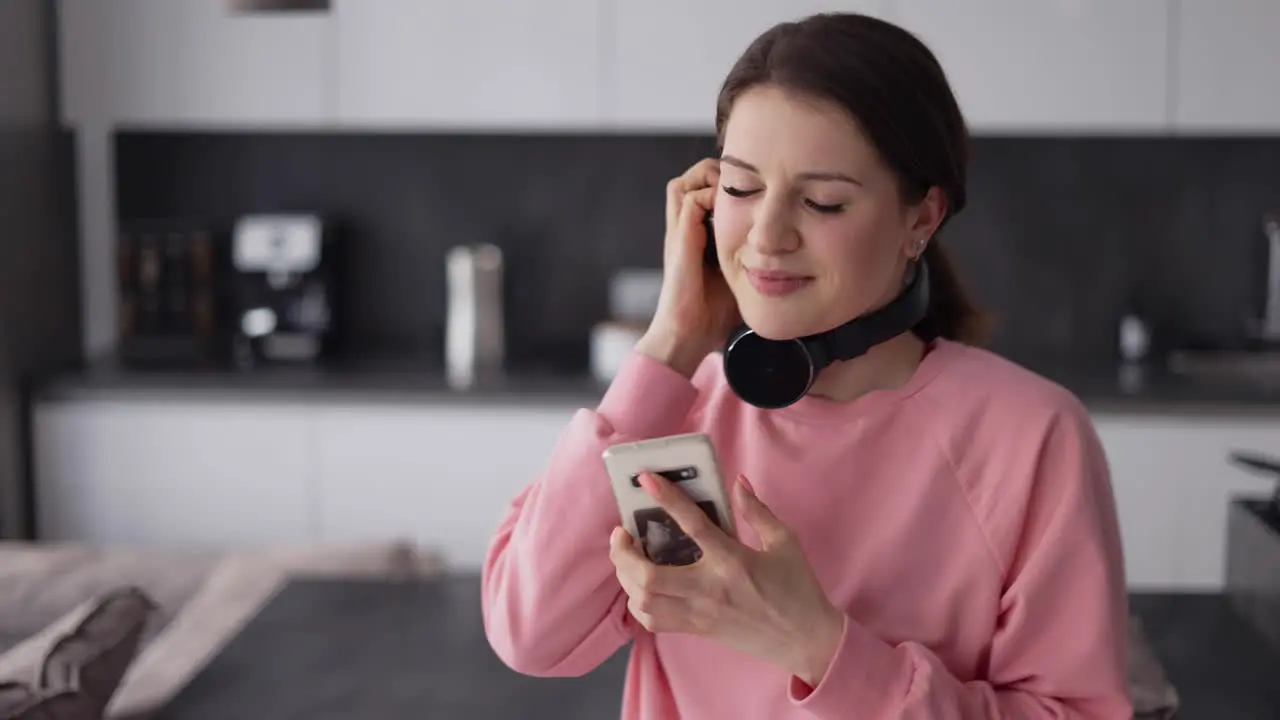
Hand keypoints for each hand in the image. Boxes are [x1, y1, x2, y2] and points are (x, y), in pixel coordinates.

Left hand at [608, 472, 844, 686]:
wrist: (806, 640)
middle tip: (622, 533)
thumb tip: (737, 482)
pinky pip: (654, 622)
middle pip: (649, 576)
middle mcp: (710, 589)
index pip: (693, 525)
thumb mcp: (785, 542)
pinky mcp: (697, 630)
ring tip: (628, 558)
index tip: (646, 479)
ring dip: (626, 578)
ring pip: (644, 602)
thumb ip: (757, 511)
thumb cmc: (797, 588)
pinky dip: (638, 603)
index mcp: (733, 561)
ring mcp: (700, 614)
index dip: (667, 499)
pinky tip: (641, 586)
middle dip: (624, 553)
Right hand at [636, 158, 740, 377]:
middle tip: (744, 188)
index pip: (705, 194)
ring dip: (707, 182)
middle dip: (715, 176)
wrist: (689, 334)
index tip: (754, 193)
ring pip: (683, 184)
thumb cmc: (714, 315)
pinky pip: (690, 198)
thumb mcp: (741, 279)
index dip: (727, 187)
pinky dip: (710, 196)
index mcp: (697, 237)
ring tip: (734, 196)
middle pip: (690, 181)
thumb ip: (755, 262)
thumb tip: (789, 259)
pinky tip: (732, 211)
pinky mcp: (681, 239)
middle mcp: (685, 231)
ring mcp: (680, 233)